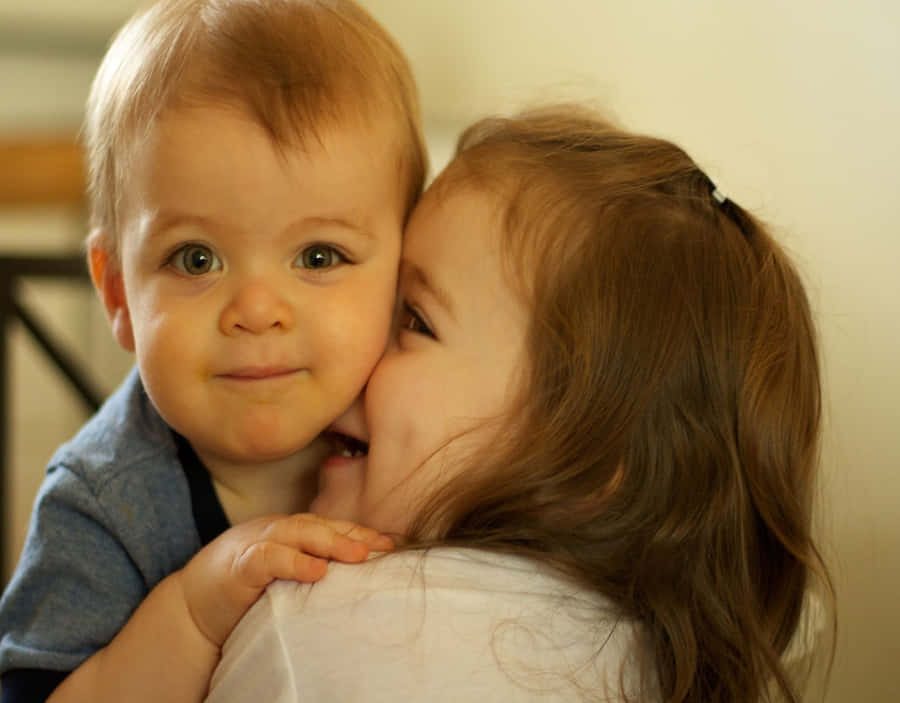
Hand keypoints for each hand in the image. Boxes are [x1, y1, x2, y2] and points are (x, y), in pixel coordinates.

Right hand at [177, 513, 393, 647]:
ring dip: (330, 543)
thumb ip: (313, 566)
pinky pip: (269, 559)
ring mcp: (256, 543)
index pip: (332, 528)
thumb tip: (360, 574)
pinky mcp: (239, 565)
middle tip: (384, 547)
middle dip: (353, 535)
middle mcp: (277, 531)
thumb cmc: (246, 590)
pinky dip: (293, 562)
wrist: (193, 607)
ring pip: (298, 534)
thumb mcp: (285, 574)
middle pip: (320, 526)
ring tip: (358, 555)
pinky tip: (315, 571)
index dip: (362, 533)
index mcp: (291, 532)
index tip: (393, 544)